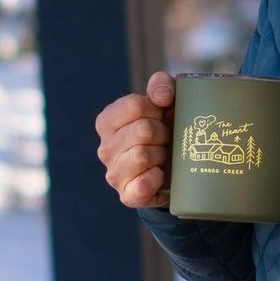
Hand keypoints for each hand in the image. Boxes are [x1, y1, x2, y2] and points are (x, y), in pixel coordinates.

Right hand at [96, 71, 174, 208]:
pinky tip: (160, 174)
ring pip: (142, 155)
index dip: (157, 109)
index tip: (162, 115)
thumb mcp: (165, 100)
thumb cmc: (166, 128)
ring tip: (163, 156)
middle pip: (143, 130)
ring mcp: (114, 174)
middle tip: (166, 139)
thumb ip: (162, 85)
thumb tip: (162, 96)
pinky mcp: (127, 196)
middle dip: (163, 132)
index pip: (134, 105)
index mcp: (107, 121)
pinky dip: (157, 178)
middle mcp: (105, 148)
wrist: (174, 168)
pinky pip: (142, 185)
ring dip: (162, 154)